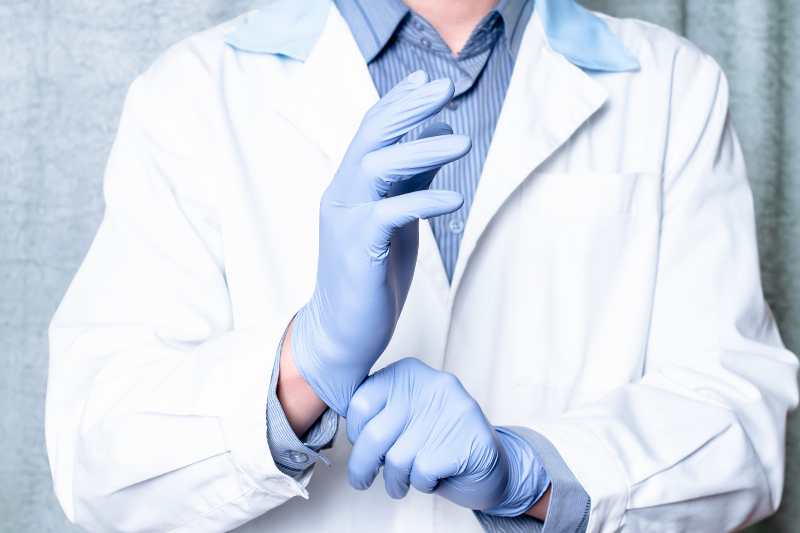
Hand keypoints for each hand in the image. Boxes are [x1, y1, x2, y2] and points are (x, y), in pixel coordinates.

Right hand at [290, 71, 470, 416]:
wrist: (341, 331)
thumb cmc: (371, 275)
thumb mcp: (396, 219)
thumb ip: (411, 180)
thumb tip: (440, 137)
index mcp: (350, 186)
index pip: (370, 131)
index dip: (398, 102)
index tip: (427, 81)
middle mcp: (342, 195)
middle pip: (370, 137)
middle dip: (408, 109)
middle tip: (445, 89)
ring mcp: (346, 221)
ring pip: (377, 168)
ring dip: (421, 150)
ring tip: (464, 142)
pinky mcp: (358, 250)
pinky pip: (390, 214)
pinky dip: (424, 201)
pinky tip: (455, 198)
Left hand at [346, 358, 549, 515]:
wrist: (494, 466)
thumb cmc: (442, 441)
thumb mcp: (408, 414)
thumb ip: (381, 411)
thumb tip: (347, 427)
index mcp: (410, 374)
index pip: (360, 401)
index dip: (354, 431)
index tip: (361, 444)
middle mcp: (432, 386)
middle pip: (373, 434)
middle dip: (363, 465)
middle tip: (363, 479)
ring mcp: (452, 412)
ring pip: (396, 459)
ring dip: (395, 480)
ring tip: (405, 481)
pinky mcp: (465, 441)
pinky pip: (421, 472)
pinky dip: (421, 484)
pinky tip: (433, 478)